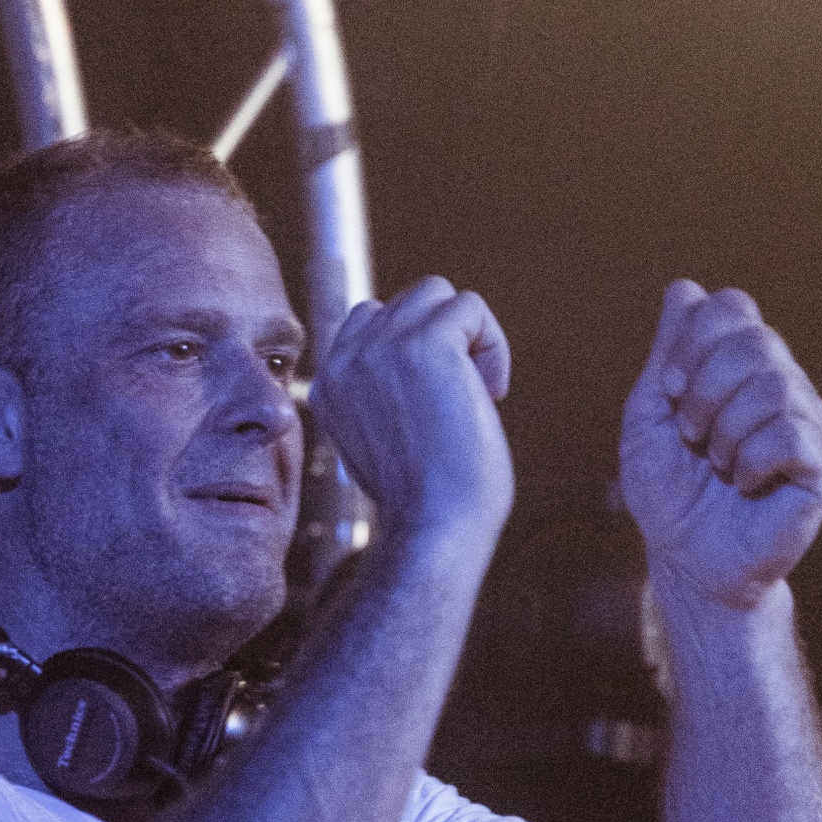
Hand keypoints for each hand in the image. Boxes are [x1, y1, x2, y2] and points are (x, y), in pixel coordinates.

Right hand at [317, 276, 515, 559]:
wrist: (434, 526)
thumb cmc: (423, 502)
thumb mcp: (379, 442)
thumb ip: (380, 395)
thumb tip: (416, 359)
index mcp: (329, 385)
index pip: (368, 322)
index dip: (413, 350)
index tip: (434, 403)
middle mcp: (347, 360)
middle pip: (406, 303)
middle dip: (443, 340)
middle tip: (461, 398)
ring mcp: (383, 347)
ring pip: (438, 295)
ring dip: (468, 336)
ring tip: (478, 388)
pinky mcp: (427, 344)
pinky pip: (470, 308)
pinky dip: (492, 345)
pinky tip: (491, 392)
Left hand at [618, 281, 821, 607]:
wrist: (690, 560)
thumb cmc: (670, 491)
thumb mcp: (649, 415)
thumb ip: (667, 354)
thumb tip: (684, 288)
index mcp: (743, 365)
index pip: (733, 307)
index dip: (693, 344)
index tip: (670, 392)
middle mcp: (783, 382)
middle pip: (755, 341)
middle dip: (706, 390)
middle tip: (692, 436)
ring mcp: (810, 419)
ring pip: (775, 387)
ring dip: (726, 431)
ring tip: (719, 466)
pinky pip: (791, 435)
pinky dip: (752, 460)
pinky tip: (744, 482)